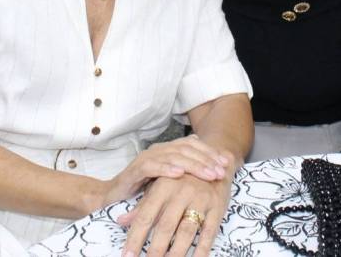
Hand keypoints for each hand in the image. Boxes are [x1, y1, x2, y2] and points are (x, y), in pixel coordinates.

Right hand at [99, 136, 231, 208]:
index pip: (193, 145)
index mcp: (168, 150)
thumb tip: (205, 153)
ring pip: (174, 156)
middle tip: (221, 171)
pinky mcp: (135, 169)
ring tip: (209, 174)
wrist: (113, 195)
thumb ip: (184, 166)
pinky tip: (179, 174)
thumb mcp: (168, 178)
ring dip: (194, 165)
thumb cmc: (143, 188)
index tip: (227, 163)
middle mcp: (158, 149)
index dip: (211, 153)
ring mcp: (147, 157)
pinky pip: (153, 166)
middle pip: (187, 149)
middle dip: (207, 160)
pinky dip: (167, 168)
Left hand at [117, 172, 233, 256]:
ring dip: (177, 253)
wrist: (214, 159)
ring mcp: (200, 200)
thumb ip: (141, 206)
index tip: (127, 255)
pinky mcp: (217, 207)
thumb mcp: (159, 186)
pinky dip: (202, 249)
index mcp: (163, 187)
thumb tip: (120, 221)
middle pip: (166, 226)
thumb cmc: (182, 177)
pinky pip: (209, 232)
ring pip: (187, 231)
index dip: (135, 238)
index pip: (145, 216)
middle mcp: (181, 193)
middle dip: (155, 250)